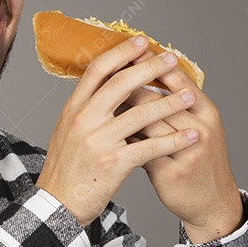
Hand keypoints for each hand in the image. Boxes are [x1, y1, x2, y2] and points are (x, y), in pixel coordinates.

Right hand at [36, 36, 200, 226]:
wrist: (57, 204)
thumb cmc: (65, 170)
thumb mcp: (67, 132)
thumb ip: (86, 109)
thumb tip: (106, 86)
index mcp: (73, 108)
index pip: (98, 70)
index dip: (121, 53)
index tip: (141, 42)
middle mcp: (84, 119)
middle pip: (122, 83)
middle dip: (150, 68)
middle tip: (172, 59)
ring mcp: (98, 140)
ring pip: (141, 113)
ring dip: (170, 103)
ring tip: (190, 96)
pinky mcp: (113, 163)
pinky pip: (150, 146)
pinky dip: (174, 140)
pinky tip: (190, 136)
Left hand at [118, 51, 242, 242]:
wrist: (212, 202)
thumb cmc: (199, 159)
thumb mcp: (197, 126)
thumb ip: (175, 104)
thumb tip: (143, 76)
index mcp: (207, 111)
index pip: (178, 78)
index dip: (152, 63)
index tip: (130, 50)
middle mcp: (202, 128)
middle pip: (160, 98)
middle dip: (131, 84)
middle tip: (108, 72)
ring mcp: (188, 151)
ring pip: (149, 122)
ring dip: (124, 111)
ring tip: (104, 101)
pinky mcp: (172, 172)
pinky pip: (143, 149)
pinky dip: (126, 139)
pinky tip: (111, 133)